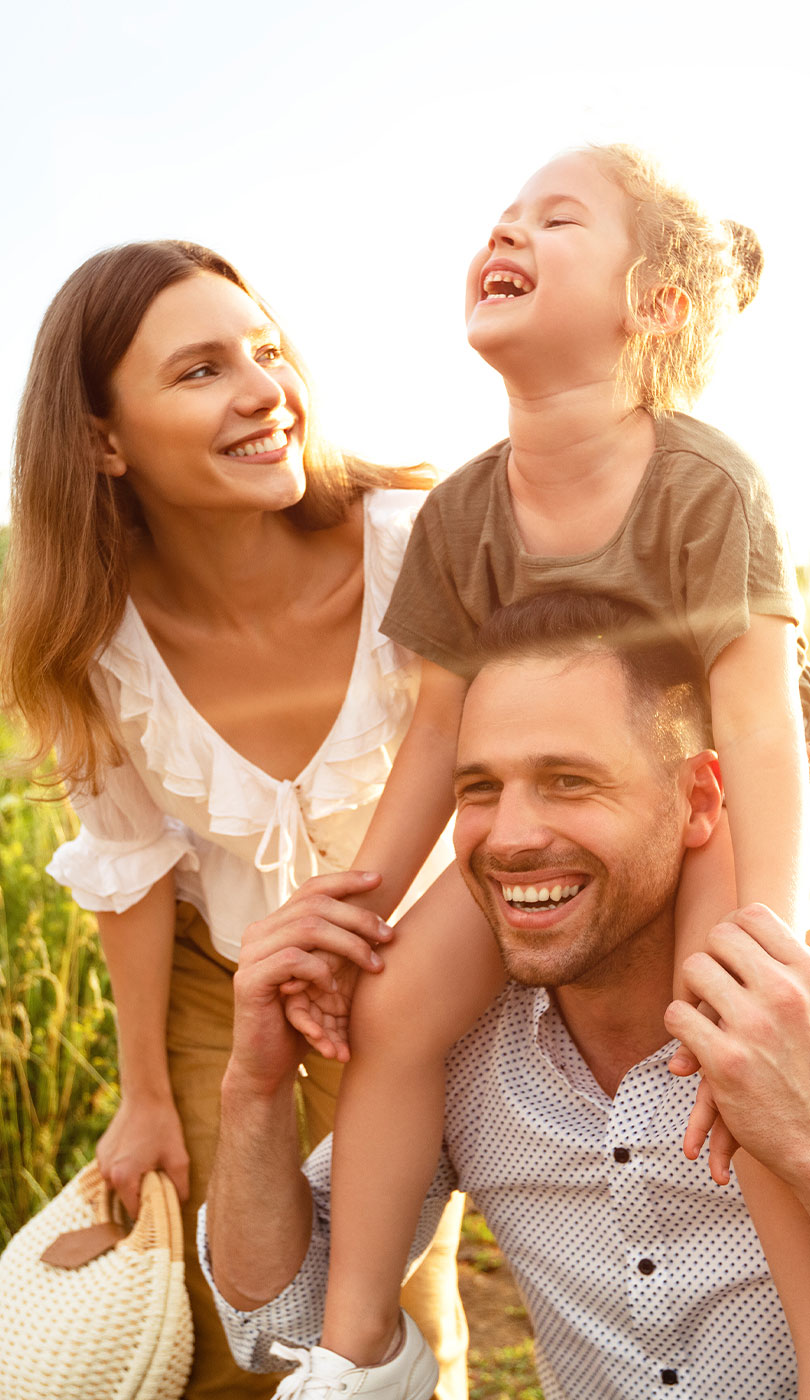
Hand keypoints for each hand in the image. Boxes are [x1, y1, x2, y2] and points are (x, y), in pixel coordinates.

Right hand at [96, 1093, 189, 1217]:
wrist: (145, 1095)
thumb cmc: (162, 1125)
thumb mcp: (179, 1158)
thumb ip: (180, 1187)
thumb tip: (179, 1206)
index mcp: (123, 1178)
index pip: (134, 1211)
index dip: (149, 1210)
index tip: (161, 1202)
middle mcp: (106, 1172)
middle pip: (124, 1198)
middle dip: (140, 1194)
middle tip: (157, 1179)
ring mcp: (100, 1161)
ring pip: (118, 1184)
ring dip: (131, 1181)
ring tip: (148, 1164)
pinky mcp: (100, 1150)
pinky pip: (113, 1169)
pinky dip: (124, 1168)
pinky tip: (139, 1153)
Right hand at [231, 870, 393, 1087]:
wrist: (268, 1065)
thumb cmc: (302, 1020)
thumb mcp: (324, 976)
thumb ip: (334, 945)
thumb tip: (378, 914)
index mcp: (275, 925)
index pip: (311, 890)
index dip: (345, 880)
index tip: (379, 880)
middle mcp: (258, 933)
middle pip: (315, 906)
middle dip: (358, 917)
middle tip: (389, 936)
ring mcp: (250, 955)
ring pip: (307, 928)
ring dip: (349, 944)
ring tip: (374, 965)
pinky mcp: (249, 981)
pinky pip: (293, 960)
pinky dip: (321, 971)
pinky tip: (334, 990)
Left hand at [664, 904, 809, 1203]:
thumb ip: (797, 973)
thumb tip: (754, 927)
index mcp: (809, 975)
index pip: (754, 916)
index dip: (733, 928)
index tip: (732, 952)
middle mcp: (784, 993)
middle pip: (719, 937)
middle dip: (710, 957)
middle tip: (713, 983)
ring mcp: (754, 1025)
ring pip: (695, 970)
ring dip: (692, 990)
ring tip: (702, 1012)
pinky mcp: (726, 1061)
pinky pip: (678, 1015)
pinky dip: (679, 1025)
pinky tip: (692, 1043)